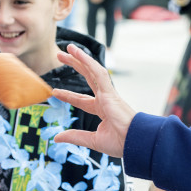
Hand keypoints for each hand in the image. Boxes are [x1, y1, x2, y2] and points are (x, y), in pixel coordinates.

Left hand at [53, 43, 136, 157]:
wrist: (134, 142)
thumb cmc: (121, 143)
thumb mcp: (92, 140)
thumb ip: (75, 136)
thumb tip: (56, 137)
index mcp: (103, 110)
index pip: (82, 100)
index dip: (69, 95)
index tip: (55, 92)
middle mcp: (105, 99)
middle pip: (88, 77)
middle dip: (75, 66)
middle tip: (60, 56)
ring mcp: (108, 93)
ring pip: (92, 70)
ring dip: (80, 58)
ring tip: (68, 48)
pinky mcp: (110, 91)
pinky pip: (98, 72)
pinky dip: (88, 61)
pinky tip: (78, 53)